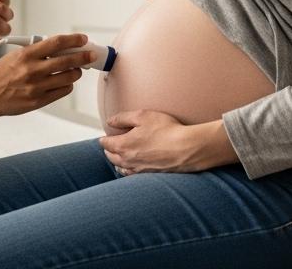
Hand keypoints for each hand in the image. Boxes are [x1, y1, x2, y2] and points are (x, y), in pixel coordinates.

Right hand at [0, 34, 95, 118]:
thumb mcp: (14, 56)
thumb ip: (35, 51)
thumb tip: (58, 47)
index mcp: (26, 55)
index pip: (56, 43)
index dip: (73, 40)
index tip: (83, 39)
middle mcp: (32, 70)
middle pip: (68, 61)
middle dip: (83, 57)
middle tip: (89, 55)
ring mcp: (36, 87)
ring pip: (69, 77)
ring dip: (76, 72)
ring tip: (75, 70)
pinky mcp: (38, 101)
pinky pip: (62, 91)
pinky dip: (67, 85)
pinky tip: (64, 82)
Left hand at [98, 111, 234, 173]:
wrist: (186, 149)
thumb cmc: (166, 130)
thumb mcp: (143, 116)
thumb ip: (122, 118)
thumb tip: (110, 121)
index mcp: (123, 145)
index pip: (105, 143)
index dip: (105, 138)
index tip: (107, 134)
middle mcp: (127, 161)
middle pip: (110, 156)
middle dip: (109, 149)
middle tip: (111, 143)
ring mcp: (137, 170)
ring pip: (119, 167)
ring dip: (117, 160)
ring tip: (120, 155)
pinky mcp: (148, 176)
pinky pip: (131, 175)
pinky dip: (128, 169)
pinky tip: (132, 165)